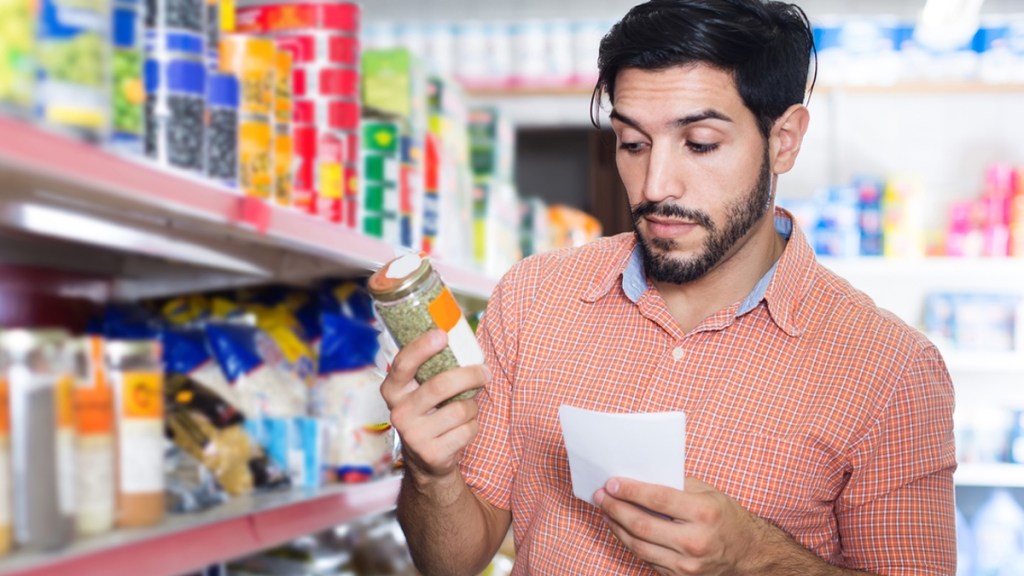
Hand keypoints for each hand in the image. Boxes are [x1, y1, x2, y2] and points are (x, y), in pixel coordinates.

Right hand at [380, 329, 489, 480]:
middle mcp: (399, 412)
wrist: (425, 459)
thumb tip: (460, 338)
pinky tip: (462, 428)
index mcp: (393, 390)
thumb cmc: (429, 412)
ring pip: (459, 409)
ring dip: (472, 407)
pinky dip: (472, 426)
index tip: (442, 335)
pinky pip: (467, 430)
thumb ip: (431, 368)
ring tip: (466, 409)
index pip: (403, 364)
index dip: (421, 347)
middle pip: (440, 385)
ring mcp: (413, 435)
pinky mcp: (431, 453)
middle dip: (469, 375)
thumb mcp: (421, 390)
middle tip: (485, 372)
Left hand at [593, 476, 760, 575]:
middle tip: (601, 495)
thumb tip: (639, 477)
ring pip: (639, 545)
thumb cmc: (725, 516)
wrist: (747, 553)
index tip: (612, 483)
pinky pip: (646, 558)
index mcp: (704, 514)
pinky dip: (629, 541)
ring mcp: (687, 564)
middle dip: (616, 508)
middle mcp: (695, 541)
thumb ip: (676, 485)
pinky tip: (621, 528)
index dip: (631, 490)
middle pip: (642, 525)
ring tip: (606, 510)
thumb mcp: (707, 492)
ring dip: (617, 526)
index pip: (658, 500)